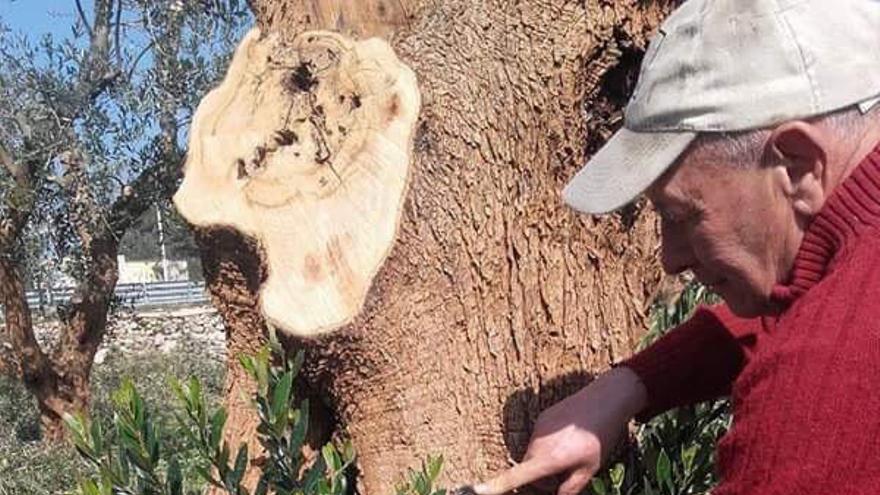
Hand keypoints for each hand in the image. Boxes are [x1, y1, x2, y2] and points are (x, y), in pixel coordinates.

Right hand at [473, 367, 646, 494]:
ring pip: (534, 454)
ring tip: (575, 452)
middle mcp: (537, 443)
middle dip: (541, 478)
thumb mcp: (589, 469)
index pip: (516, 478)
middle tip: (568, 474)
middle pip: (528, 470)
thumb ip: (569, 488)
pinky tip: (572, 439)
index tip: (475, 490)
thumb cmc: (599, 436)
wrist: (606, 399)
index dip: (495, 487)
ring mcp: (538, 428)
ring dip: (546, 461)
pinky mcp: (543, 418)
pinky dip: (550, 446)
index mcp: (547, 458)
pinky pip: (540, 439)